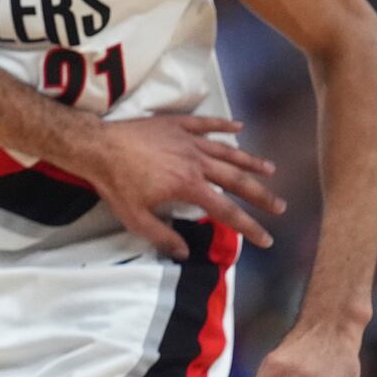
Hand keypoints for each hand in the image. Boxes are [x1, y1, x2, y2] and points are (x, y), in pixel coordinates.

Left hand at [89, 116, 283, 258]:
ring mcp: (187, 141)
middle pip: (236, 180)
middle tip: (279, 206)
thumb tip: (184, 253)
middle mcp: (195, 162)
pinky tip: (239, 126)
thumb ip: (162, 237)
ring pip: (226, 151)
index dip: (249, 227)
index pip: (226, 211)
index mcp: (188, 186)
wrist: (97, 147)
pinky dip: (223, 125)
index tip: (266, 239)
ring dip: (249, 161)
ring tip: (270, 169)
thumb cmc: (115, 183)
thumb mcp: (135, 218)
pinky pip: (205, 124)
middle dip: (260, 195)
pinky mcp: (176, 124)